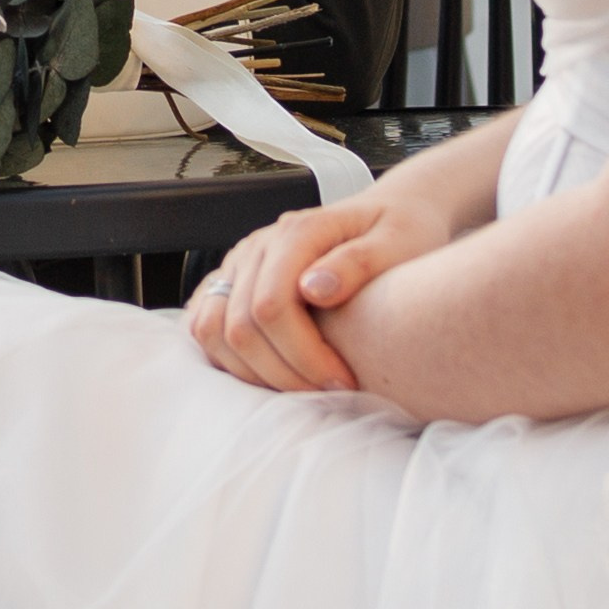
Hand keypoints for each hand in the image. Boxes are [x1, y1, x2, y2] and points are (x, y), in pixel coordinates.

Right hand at [186, 182, 456, 394]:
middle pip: (240, 327)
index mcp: (297, 232)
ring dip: (253, 372)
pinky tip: (272, 373)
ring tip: (303, 387)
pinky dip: (229, 359)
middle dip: (284, 374)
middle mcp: (258, 246)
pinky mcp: (233, 281)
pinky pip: (205, 326)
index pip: (272, 306)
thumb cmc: (402, 231)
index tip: (344, 382)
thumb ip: (358, 262)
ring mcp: (240, 263)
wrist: (392, 214)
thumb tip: (313, 289)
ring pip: (213, 331)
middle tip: (332, 395)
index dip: (304, 356)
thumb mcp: (399, 242)